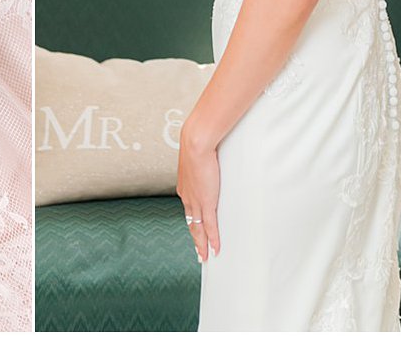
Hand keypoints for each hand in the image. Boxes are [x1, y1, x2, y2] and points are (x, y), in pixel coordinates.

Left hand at [176, 122, 220, 261]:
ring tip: (206, 256)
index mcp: (185, 189)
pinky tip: (215, 249)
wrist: (196, 143)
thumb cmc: (198, 145)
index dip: (192, 224)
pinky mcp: (206, 202)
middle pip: (191, 225)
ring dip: (203, 244)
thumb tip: (209, 163)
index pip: (189, 212)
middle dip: (196, 240)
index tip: (196, 234)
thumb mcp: (198, 160)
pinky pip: (210, 226)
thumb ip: (203, 167)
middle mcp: (187, 198)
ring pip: (199, 229)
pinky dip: (213, 239)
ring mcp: (196, 202)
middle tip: (200, 253)